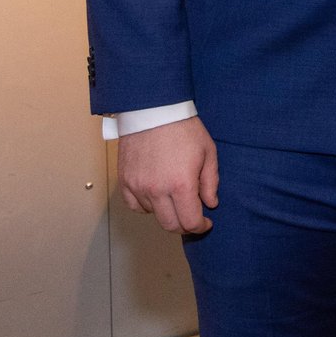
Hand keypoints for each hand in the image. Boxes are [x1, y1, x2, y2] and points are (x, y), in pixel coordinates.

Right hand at [117, 116, 218, 233]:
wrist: (154, 110)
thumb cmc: (183, 128)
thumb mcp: (208, 152)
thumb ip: (210, 182)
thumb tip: (210, 204)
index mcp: (181, 184)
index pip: (190, 222)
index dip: (200, 226)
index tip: (206, 222)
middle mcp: (157, 190)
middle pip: (170, 225)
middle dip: (184, 225)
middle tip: (192, 216)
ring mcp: (139, 187)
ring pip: (153, 215)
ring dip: (166, 211)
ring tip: (175, 196)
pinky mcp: (125, 181)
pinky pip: (134, 206)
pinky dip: (146, 206)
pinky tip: (156, 196)